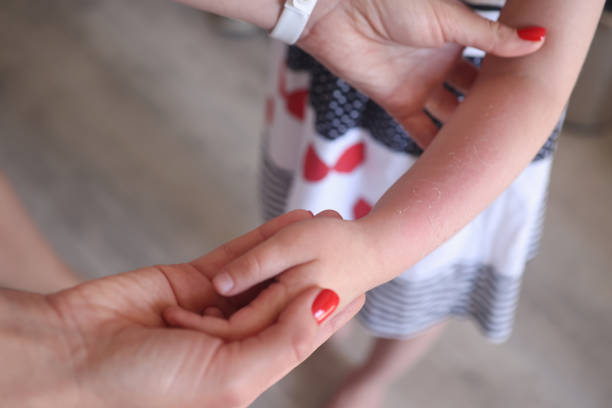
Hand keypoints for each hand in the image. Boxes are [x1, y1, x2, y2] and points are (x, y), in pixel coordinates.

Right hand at [3, 210, 363, 407]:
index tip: (362, 291)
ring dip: (291, 252)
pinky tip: (286, 220)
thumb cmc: (148, 380)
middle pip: (283, 303)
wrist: (78, 353)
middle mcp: (232, 340)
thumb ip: (281, 342)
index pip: (298, 338)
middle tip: (348, 249)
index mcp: (244, 371)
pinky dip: (260, 238)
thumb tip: (322, 304)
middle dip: (313, 276)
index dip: (330, 316)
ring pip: (262, 275)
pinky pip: (235, 256)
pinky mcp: (190, 281)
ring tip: (322, 224)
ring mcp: (211, 308)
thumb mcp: (229, 376)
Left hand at [298, 0, 545, 146]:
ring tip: (491, 152)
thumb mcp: (449, 19)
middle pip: (474, 93)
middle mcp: (443, 62)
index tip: (538, 99)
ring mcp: (421, 83)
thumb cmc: (393, 2)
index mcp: (460, 36)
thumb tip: (538, 41)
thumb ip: (491, 36)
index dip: (512, 80)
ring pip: (451, 114)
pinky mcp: (397, 101)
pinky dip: (434, 144)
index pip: (494, 62)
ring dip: (466, 131)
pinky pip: (419, 129)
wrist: (340, 12)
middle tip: (518, 132)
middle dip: (492, 110)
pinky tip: (454, 160)